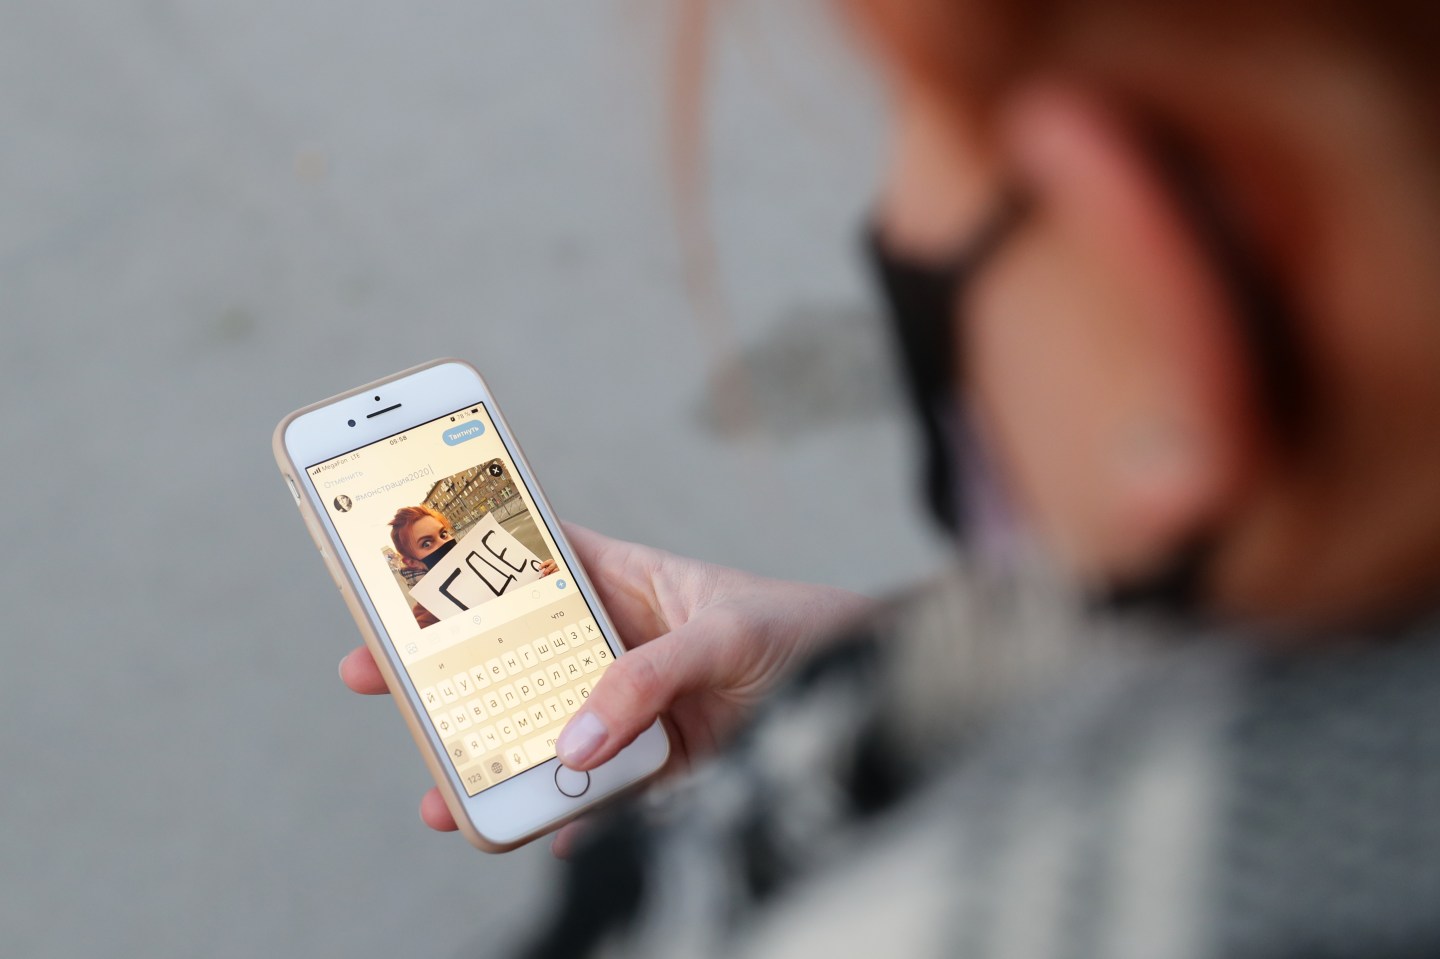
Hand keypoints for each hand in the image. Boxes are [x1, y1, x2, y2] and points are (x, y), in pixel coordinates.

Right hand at [338, 523, 873, 854]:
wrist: (875, 688)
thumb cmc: (801, 628)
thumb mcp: (726, 633)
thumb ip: (650, 678)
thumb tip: (575, 742)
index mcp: (624, 582)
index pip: (529, 561)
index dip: (464, 563)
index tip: (398, 573)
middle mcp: (616, 643)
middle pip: (514, 653)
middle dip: (445, 670)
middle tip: (376, 678)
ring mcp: (632, 707)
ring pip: (544, 731)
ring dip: (493, 760)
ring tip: (445, 793)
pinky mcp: (659, 764)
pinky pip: (597, 795)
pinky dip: (565, 817)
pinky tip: (535, 831)